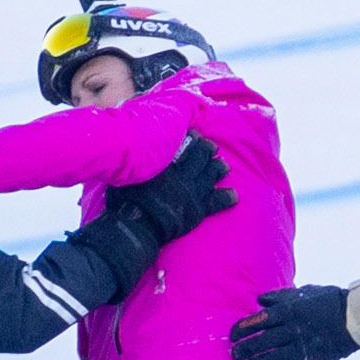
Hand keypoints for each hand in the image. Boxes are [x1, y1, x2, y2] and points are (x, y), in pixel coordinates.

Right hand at [102, 135, 234, 240]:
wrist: (137, 226)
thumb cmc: (124, 201)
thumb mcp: (125, 174)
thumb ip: (134, 163)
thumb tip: (129, 149)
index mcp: (166, 164)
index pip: (183, 145)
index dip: (191, 138)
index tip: (194, 133)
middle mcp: (182, 175)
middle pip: (200, 157)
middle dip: (207, 149)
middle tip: (210, 145)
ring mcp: (193, 192)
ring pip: (211, 175)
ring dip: (218, 167)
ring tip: (223, 164)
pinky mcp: (198, 210)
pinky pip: (217, 202)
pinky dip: (226, 197)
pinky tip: (235, 195)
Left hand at [229, 284, 356, 359]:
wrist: (355, 318)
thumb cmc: (329, 301)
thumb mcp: (304, 293)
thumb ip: (280, 296)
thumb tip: (260, 300)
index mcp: (289, 311)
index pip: (258, 321)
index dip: (242, 329)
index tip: (233, 335)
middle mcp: (292, 329)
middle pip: (261, 342)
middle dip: (244, 349)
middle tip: (234, 354)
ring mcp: (302, 347)